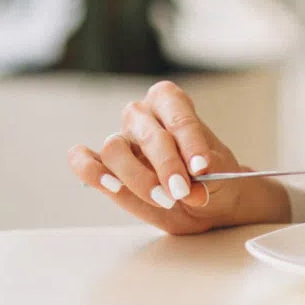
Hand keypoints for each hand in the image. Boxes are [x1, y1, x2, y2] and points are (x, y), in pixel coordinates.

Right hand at [67, 80, 288, 233]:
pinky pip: (84, 161)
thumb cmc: (214, 177)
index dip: (188, 139)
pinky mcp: (105, 168)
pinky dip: (90, 170)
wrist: (210, 201)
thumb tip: (192, 189)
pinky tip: (109, 185)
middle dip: (166, 164)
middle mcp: (142, 116)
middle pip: (146, 133)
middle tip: (182, 190)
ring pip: (114, 149)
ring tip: (165, 200)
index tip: (202, 166)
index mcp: (171, 102)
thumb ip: (207, 177)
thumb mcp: (221, 175)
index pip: (175, 112)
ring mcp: (120, 141)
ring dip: (138, 178)